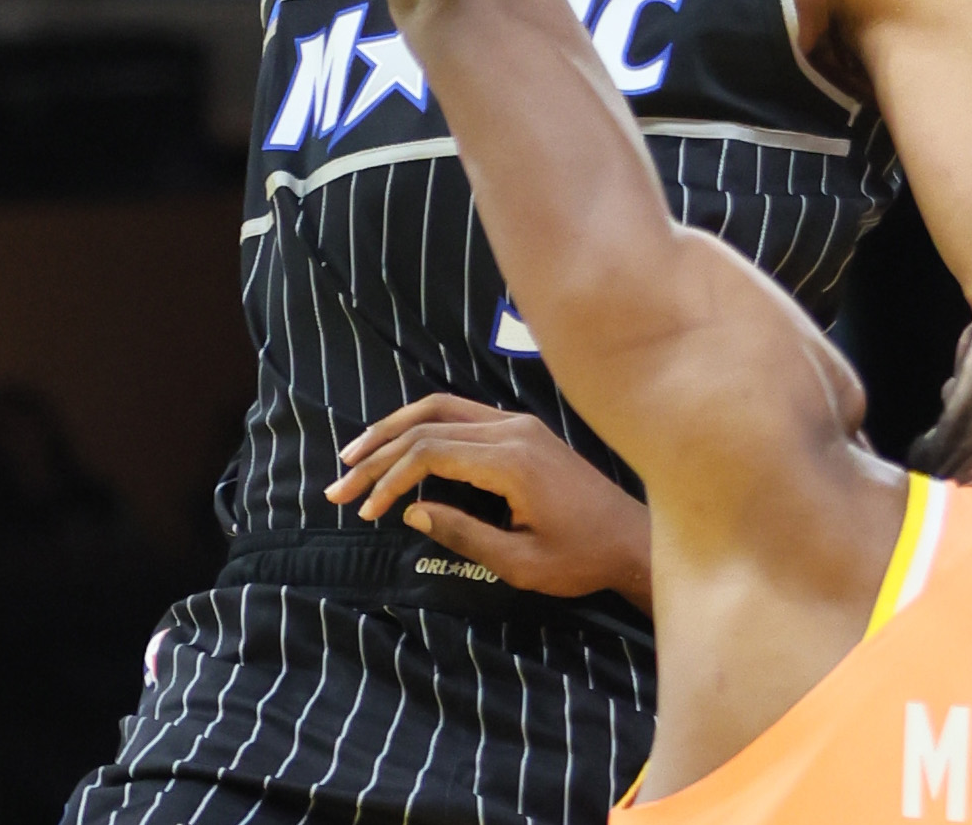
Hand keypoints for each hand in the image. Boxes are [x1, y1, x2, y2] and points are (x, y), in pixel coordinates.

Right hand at [326, 394, 651, 607]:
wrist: (631, 540)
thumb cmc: (580, 559)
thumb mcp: (518, 563)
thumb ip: (462, 534)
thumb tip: (410, 513)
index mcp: (511, 461)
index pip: (430, 451)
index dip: (389, 478)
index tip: (365, 510)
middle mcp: (512, 429)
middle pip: (428, 421)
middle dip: (378, 450)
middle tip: (340, 481)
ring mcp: (518, 424)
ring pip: (442, 408)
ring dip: (396, 429)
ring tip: (357, 456)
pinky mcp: (523, 430)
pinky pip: (462, 415)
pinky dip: (423, 427)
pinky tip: (402, 447)